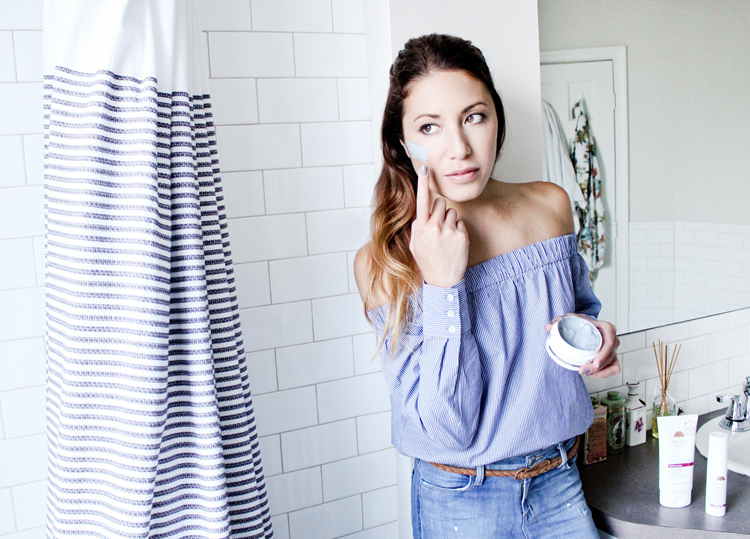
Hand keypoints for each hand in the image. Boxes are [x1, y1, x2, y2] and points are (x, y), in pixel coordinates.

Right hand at [409, 165, 468, 287]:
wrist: (442, 281)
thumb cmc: (427, 262)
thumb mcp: (415, 245)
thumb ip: (417, 227)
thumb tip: (422, 214)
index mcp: (421, 228)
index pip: (422, 200)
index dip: (423, 183)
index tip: (425, 168)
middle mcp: (435, 227)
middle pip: (441, 203)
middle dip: (441, 212)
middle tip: (439, 228)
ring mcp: (449, 231)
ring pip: (453, 212)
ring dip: (451, 221)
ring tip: (446, 238)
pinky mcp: (462, 236)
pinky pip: (461, 223)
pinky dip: (458, 231)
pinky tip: (454, 243)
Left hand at [545, 314, 620, 376]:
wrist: (584, 327)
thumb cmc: (580, 323)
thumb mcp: (570, 319)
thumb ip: (559, 321)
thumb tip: (548, 327)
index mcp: (607, 328)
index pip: (610, 343)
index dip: (604, 354)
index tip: (595, 363)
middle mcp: (613, 340)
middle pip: (610, 357)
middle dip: (598, 368)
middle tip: (582, 370)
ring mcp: (613, 351)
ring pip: (613, 366)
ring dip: (600, 373)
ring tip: (585, 373)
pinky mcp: (611, 359)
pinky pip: (612, 370)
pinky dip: (603, 374)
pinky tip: (590, 373)